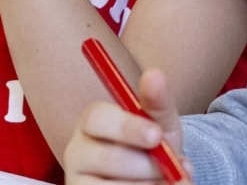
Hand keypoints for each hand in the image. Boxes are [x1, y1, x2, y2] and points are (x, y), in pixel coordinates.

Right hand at [65, 68, 191, 183]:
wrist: (155, 176)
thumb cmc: (152, 146)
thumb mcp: (159, 123)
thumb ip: (157, 102)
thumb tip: (155, 73)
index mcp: (92, 122)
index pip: (97, 118)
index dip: (128, 127)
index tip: (157, 135)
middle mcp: (77, 151)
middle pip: (106, 157)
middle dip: (146, 164)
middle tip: (169, 168)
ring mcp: (78, 180)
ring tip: (165, 181)